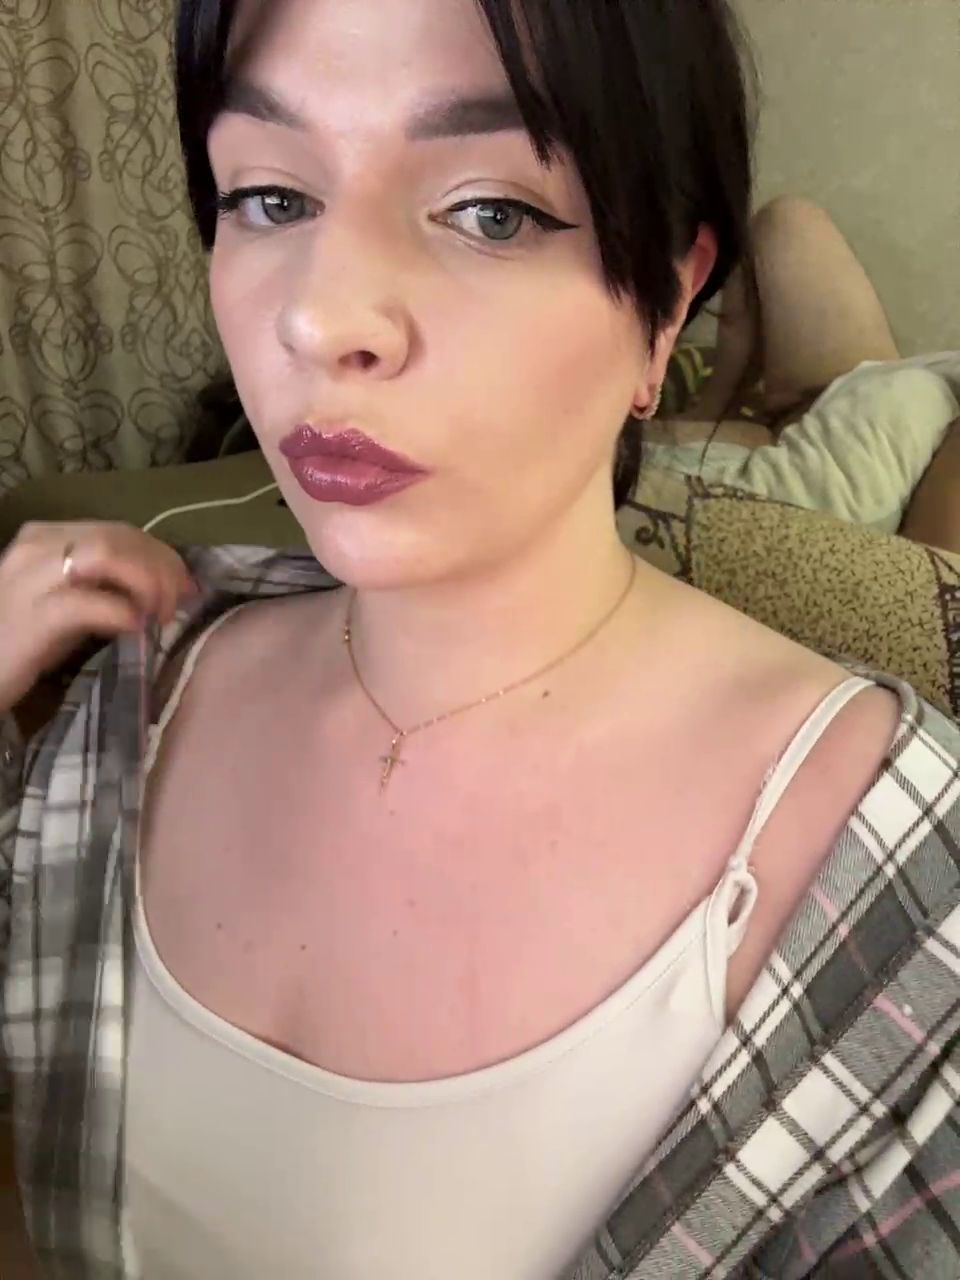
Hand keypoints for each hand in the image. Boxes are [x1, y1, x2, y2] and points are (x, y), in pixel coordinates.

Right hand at [0, 521, 196, 711]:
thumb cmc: (23, 640)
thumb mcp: (69, 601)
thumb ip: (108, 585)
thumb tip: (166, 587)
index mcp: (46, 537)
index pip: (119, 530)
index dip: (161, 554)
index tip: (186, 584)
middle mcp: (37, 546)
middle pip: (119, 537)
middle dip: (161, 568)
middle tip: (178, 603)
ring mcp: (31, 578)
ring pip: (107, 554)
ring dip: (146, 582)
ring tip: (159, 614)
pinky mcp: (32, 615)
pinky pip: (88, 602)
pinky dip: (121, 612)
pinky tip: (135, 628)